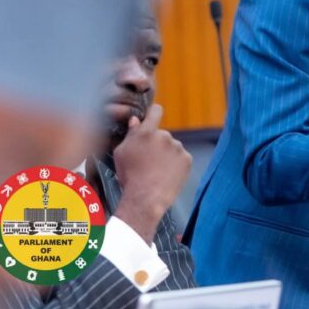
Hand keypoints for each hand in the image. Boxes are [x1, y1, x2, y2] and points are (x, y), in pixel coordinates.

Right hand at [112, 104, 191, 242]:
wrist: (146, 198)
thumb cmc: (130, 177)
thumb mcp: (121, 153)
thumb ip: (130, 134)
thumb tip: (136, 121)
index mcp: (146, 132)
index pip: (155, 111)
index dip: (153, 113)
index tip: (152, 117)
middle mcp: (164, 136)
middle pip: (162, 134)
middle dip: (156, 143)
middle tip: (148, 160)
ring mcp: (178, 147)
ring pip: (172, 147)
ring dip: (167, 154)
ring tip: (157, 171)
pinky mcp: (187, 159)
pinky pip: (181, 158)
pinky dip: (176, 164)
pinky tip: (166, 174)